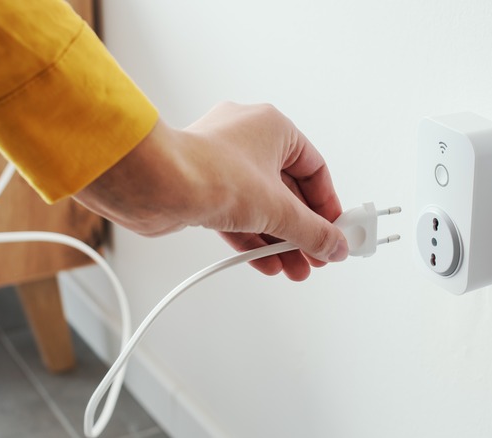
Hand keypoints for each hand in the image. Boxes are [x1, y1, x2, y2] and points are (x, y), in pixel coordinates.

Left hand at [74, 102, 347, 280]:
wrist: (153, 185)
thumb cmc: (209, 173)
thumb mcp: (277, 210)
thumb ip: (313, 232)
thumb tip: (336, 245)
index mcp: (271, 127)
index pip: (315, 169)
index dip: (328, 205)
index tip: (338, 231)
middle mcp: (246, 139)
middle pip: (288, 191)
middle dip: (302, 230)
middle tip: (317, 257)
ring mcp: (222, 162)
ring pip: (261, 205)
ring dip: (279, 239)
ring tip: (295, 269)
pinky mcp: (202, 186)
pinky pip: (237, 213)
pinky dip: (253, 238)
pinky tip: (266, 262)